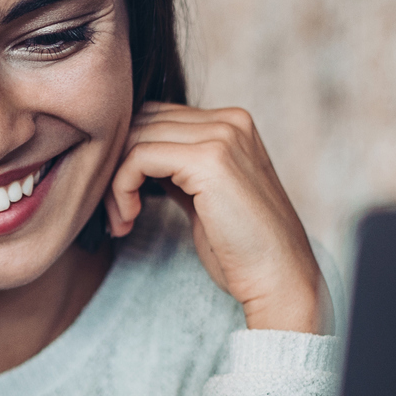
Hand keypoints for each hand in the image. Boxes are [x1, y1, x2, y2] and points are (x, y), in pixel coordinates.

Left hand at [105, 101, 323, 333]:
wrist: (280, 278)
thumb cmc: (244, 250)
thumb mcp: (205, 198)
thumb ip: (178, 171)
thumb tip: (136, 162)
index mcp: (233, 124)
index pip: (157, 117)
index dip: (128, 156)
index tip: (121, 202)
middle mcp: (230, 121)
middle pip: (143, 122)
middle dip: (116, 167)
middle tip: (116, 214)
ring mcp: (222, 136)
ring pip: (136, 138)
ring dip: (115, 183)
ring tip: (121, 221)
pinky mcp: (209, 160)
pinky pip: (139, 157)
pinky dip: (121, 188)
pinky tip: (128, 218)